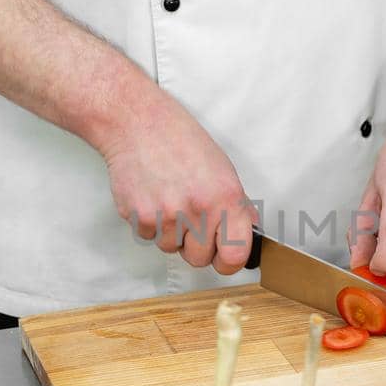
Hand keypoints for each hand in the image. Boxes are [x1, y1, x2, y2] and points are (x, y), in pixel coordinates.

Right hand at [99, 86, 256, 273]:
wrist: (139, 123)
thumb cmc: (181, 141)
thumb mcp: (222, 168)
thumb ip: (236, 205)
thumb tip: (246, 233)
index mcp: (226, 198)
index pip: (235, 255)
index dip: (229, 262)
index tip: (224, 257)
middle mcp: (198, 210)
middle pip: (199, 260)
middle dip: (195, 246)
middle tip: (190, 220)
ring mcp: (167, 215)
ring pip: (171, 249)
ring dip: (170, 232)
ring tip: (168, 198)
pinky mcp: (140, 217)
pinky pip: (148, 237)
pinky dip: (149, 222)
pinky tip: (152, 195)